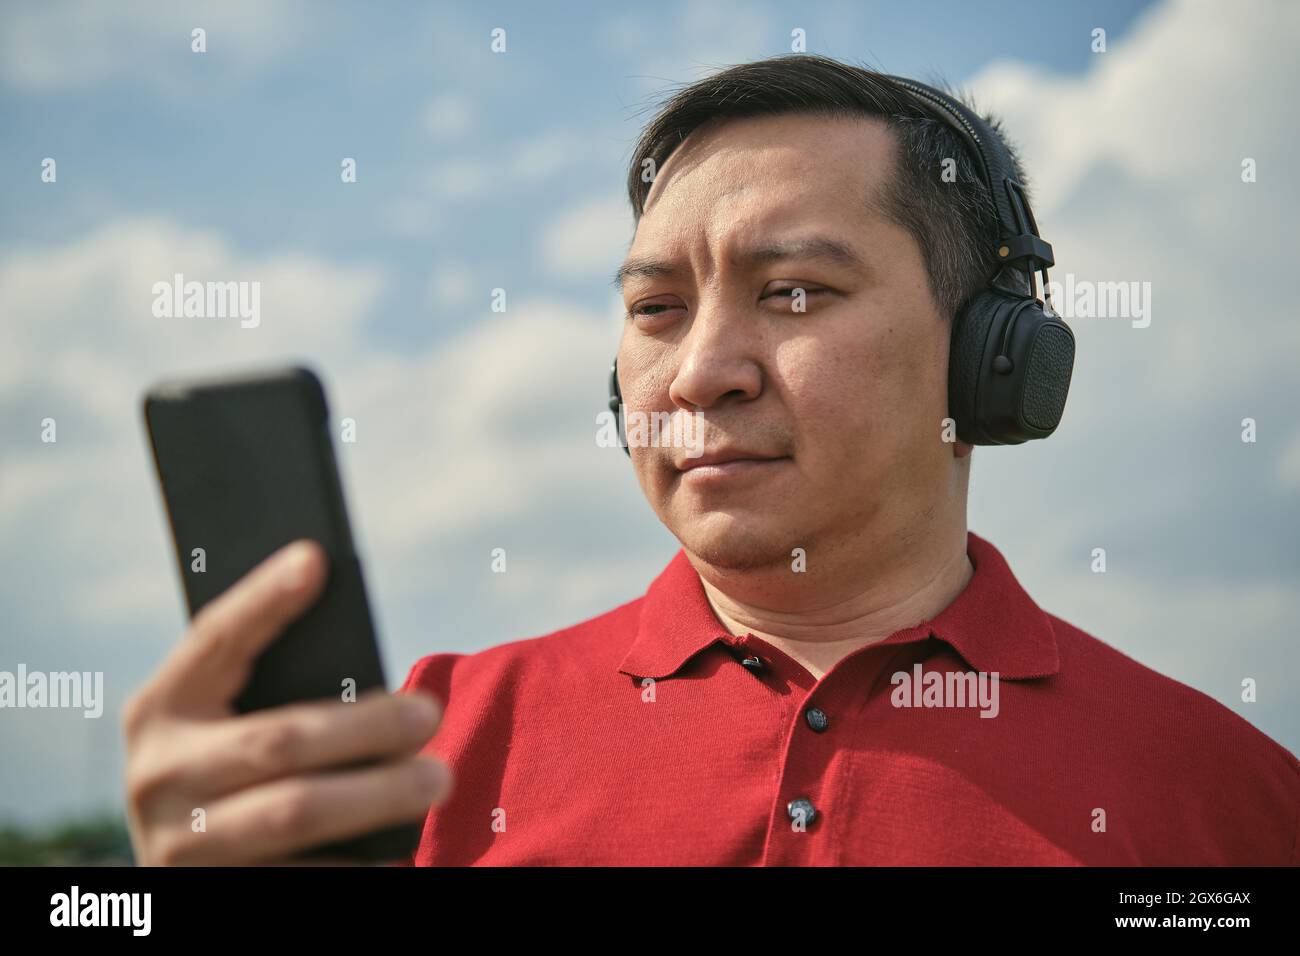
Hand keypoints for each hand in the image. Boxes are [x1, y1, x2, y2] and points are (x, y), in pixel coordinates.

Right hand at [122, 540, 451, 864]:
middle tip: (430, 714)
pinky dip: (361, 860)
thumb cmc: (229, 772)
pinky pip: (304, 874)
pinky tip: (404, 848)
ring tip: (437, 778)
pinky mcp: (213, 894)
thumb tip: (370, 671)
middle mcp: (159, 776)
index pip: (213, 640)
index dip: (263, 599)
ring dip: (379, 794)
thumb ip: (273, 689)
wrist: (186, 867)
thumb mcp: (224, 722)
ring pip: (295, 811)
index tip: (315, 559)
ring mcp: (180, 845)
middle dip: (365, 726)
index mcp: (159, 710)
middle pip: (277, 739)